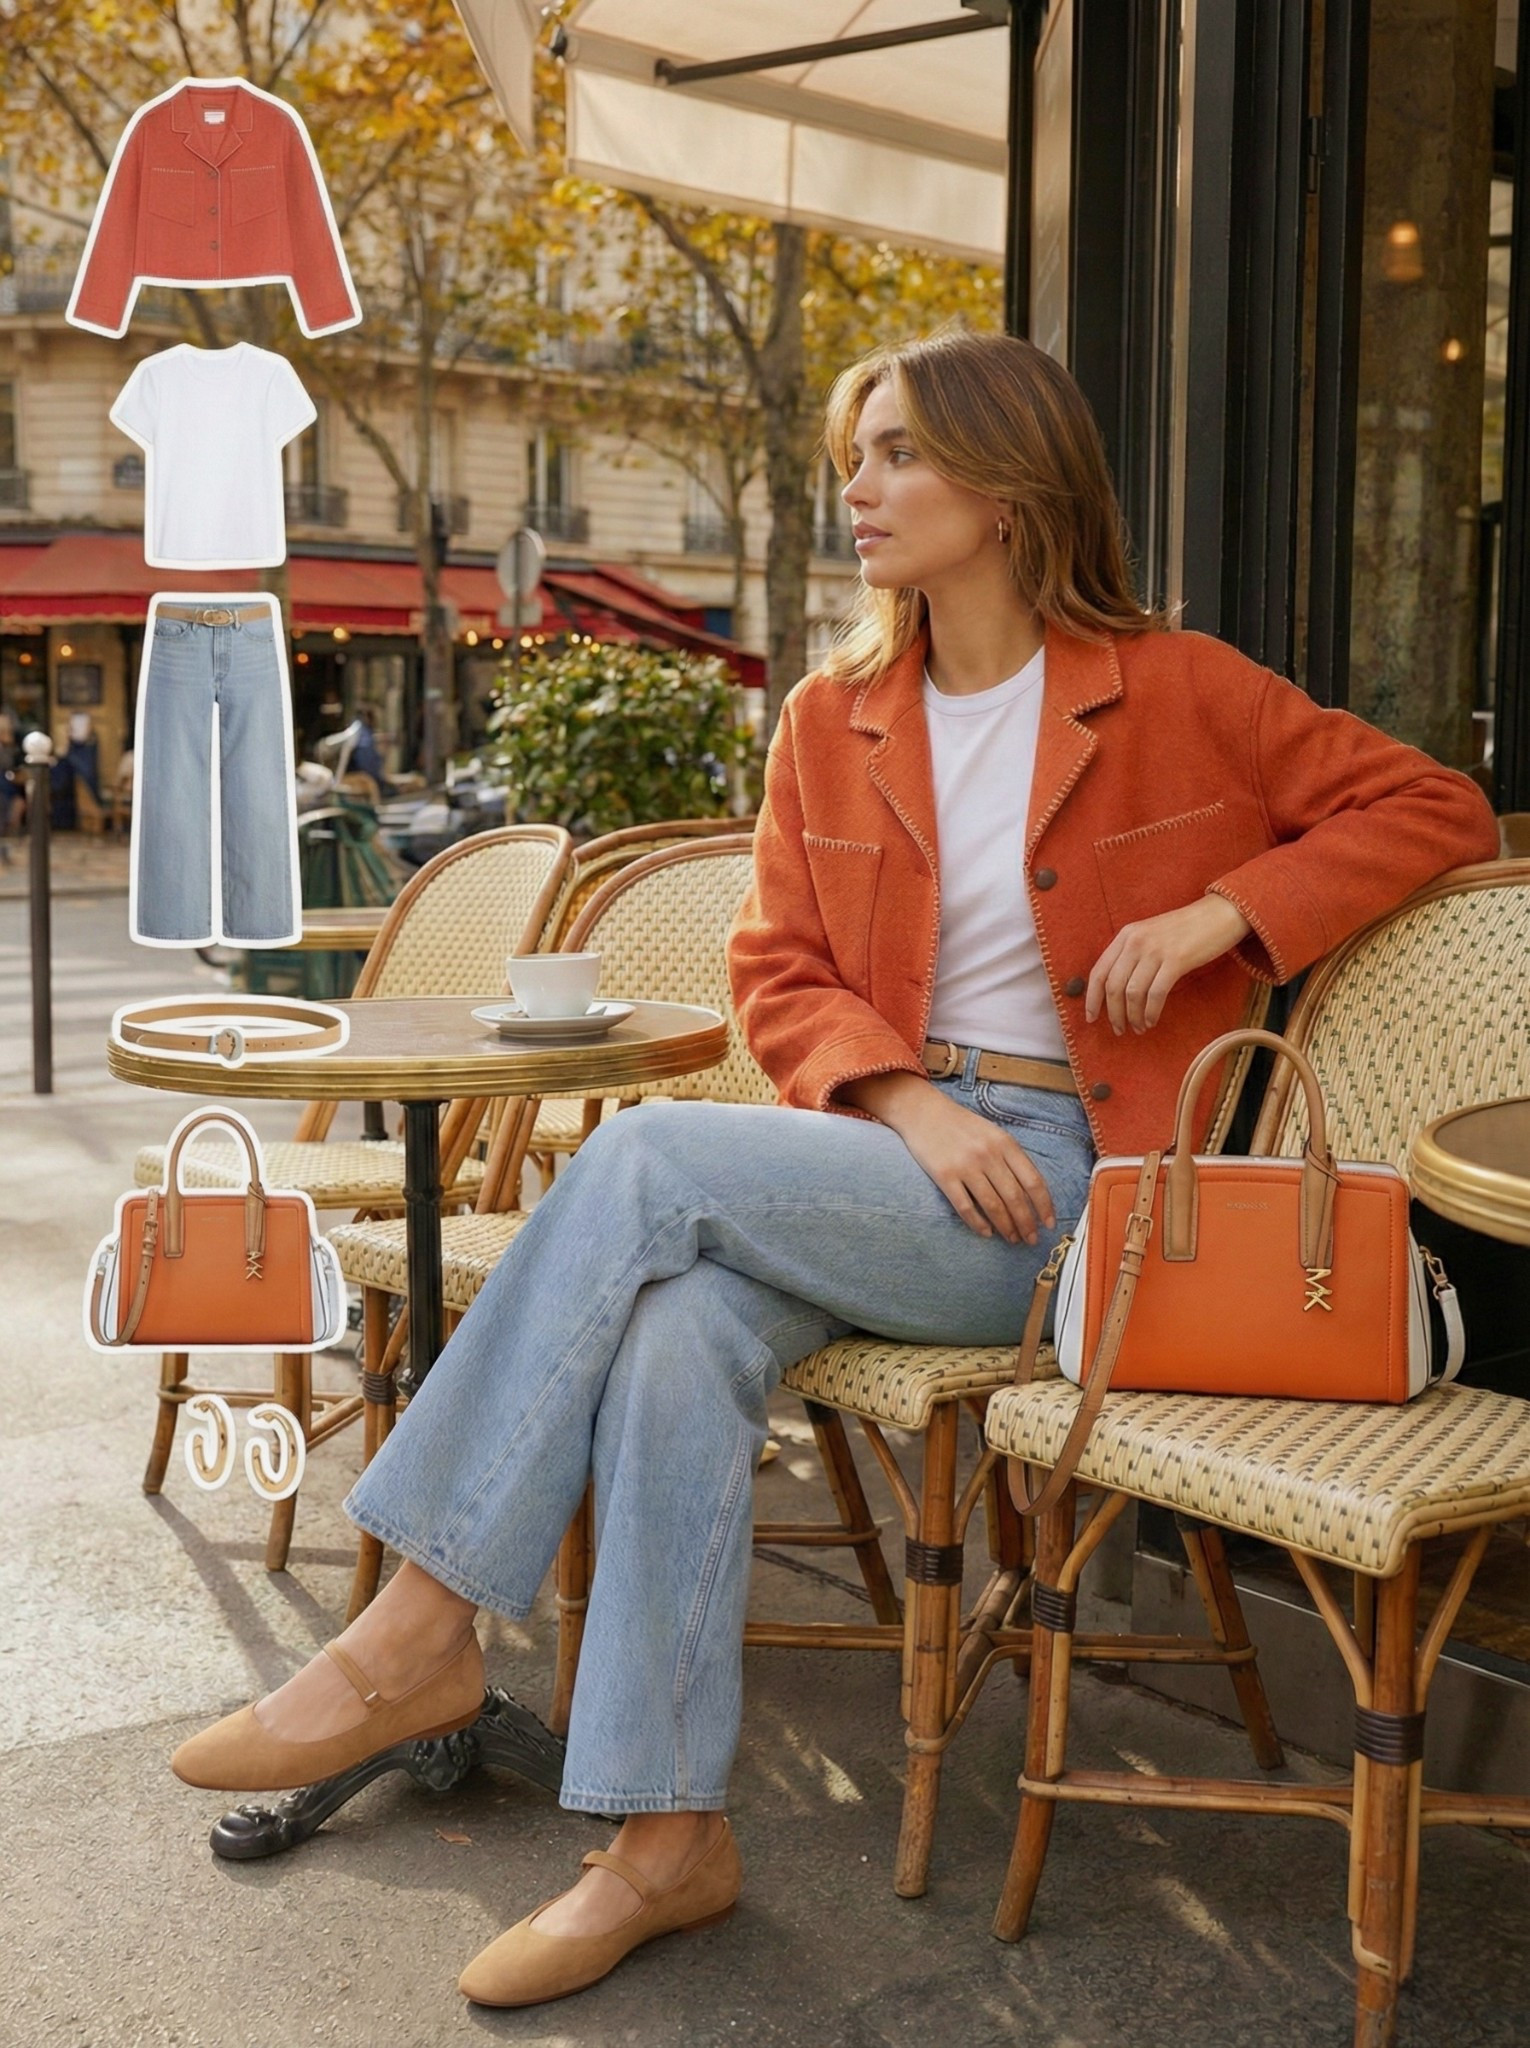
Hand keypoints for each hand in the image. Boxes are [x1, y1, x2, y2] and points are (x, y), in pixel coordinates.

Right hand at [838, 1073, 1055, 1242]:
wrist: (922, 1111)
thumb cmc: (960, 1124)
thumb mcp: (992, 1132)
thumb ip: (1010, 1157)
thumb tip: (1030, 1192)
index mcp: (1005, 1143)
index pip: (1033, 1181)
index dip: (1044, 1206)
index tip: (1049, 1223)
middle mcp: (988, 1154)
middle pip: (1015, 1198)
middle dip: (1026, 1223)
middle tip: (1031, 1240)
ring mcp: (965, 1166)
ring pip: (993, 1205)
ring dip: (1006, 1227)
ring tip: (1012, 1239)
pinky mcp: (944, 1175)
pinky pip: (965, 1207)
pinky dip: (978, 1224)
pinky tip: (986, 1232)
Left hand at [1086, 894, 1252, 1034]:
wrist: (1220, 913)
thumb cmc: (1186, 929)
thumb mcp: (1150, 935)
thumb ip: (1132, 955)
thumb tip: (1117, 989)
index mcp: (1125, 935)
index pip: (1098, 972)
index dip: (1092, 999)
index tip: (1091, 1018)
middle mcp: (1136, 941)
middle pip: (1113, 986)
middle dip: (1113, 1013)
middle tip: (1119, 1029)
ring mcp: (1155, 950)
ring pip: (1133, 993)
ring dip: (1133, 1016)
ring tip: (1138, 1028)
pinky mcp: (1176, 960)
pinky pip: (1155, 994)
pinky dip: (1151, 1012)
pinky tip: (1152, 1020)